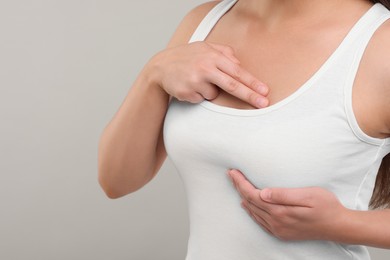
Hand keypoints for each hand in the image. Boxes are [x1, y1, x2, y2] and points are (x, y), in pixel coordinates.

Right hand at [149, 41, 268, 107]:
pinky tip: (189, 85)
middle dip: (250, 96)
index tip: (265, 91)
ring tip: (197, 80)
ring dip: (209, 91)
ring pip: (214, 94)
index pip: (237, 72)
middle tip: (263, 104)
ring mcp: (196, 81)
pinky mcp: (188, 92)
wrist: (160, 67)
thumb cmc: (186, 57)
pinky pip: (202, 99)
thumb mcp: (205, 47)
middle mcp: (205, 68)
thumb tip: (240, 65)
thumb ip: (224, 52)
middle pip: (232, 85)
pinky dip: (199, 95)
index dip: (252, 83)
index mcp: (213, 56)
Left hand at [228, 169, 348, 241]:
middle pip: (250, 203)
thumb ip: (283, 195)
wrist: (339, 226)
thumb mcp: (308, 196)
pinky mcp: (282, 232)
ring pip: (253, 212)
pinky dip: (251, 211)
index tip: (233, 172)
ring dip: (243, 198)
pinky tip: (248, 205)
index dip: (241, 183)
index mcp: (280, 212)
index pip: (253, 195)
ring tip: (236, 185)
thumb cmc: (326, 207)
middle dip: (239, 187)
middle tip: (231, 174)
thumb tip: (262, 193)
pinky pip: (260, 221)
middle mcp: (276, 223)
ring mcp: (278, 229)